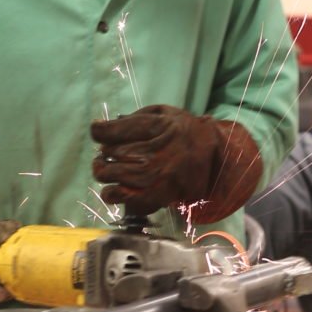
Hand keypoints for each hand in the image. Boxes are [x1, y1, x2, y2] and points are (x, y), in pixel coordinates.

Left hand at [90, 105, 261, 220]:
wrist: (212, 156)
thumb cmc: (182, 131)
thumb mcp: (162, 113)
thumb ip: (134, 118)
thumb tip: (104, 127)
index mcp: (156, 127)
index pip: (112, 131)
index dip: (99, 131)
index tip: (99, 131)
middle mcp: (155, 152)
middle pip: (110, 154)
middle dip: (103, 154)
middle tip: (106, 154)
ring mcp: (156, 176)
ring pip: (112, 176)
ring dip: (103, 173)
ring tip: (106, 170)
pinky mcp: (157, 195)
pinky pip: (123, 197)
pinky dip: (112, 194)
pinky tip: (112, 189)